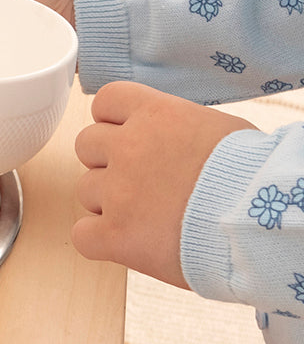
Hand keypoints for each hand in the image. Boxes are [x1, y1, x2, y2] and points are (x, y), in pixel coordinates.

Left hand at [72, 82, 256, 287]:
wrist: (261, 222)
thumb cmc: (254, 178)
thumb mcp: (221, 131)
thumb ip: (180, 130)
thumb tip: (171, 138)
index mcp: (156, 115)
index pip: (107, 100)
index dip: (112, 121)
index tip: (126, 135)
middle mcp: (129, 148)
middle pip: (87, 144)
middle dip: (106, 162)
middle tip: (139, 181)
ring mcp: (118, 192)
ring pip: (84, 190)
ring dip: (107, 202)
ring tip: (145, 215)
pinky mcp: (115, 234)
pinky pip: (82, 235)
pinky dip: (99, 240)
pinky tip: (126, 243)